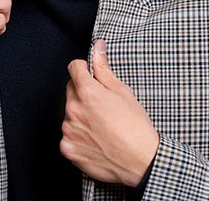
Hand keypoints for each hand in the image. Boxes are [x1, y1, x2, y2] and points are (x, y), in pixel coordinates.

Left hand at [59, 39, 159, 186]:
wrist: (141, 162)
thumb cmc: (135, 127)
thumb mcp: (122, 92)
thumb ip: (103, 68)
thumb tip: (97, 47)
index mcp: (86, 92)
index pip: (74, 68)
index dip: (84, 69)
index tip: (91, 76)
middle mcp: (73, 109)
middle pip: (71, 90)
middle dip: (83, 93)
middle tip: (103, 106)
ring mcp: (68, 130)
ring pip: (69, 113)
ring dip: (80, 115)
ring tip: (101, 125)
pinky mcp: (67, 148)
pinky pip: (68, 135)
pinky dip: (78, 136)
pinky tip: (95, 139)